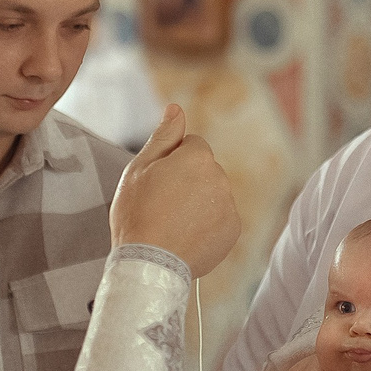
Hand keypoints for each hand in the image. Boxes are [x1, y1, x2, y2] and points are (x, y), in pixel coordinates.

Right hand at [109, 105, 240, 277]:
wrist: (149, 263)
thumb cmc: (137, 214)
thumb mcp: (140, 169)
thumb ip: (163, 136)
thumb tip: (176, 108)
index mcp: (197, 157)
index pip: (192, 145)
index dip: (173, 161)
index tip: (158, 181)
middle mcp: (220, 177)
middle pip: (205, 169)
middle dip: (189, 180)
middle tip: (162, 205)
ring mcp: (229, 205)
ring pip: (213, 194)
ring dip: (199, 202)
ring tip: (173, 223)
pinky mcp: (233, 230)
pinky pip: (221, 218)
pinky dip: (207, 224)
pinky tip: (186, 235)